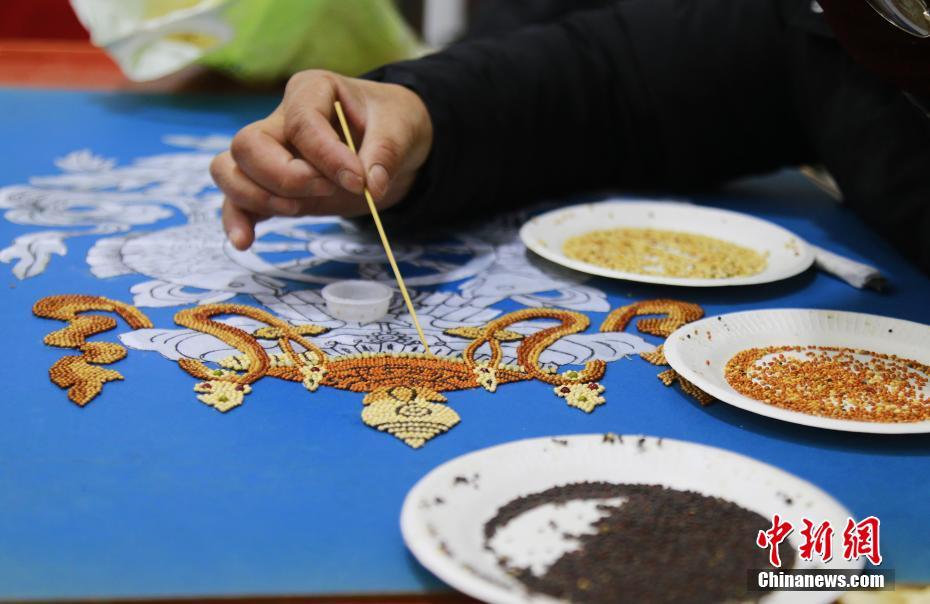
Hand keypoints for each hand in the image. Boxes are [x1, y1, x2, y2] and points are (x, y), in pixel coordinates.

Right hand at [211, 70, 433, 249]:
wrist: (389, 142)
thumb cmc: (390, 124)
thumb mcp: (401, 129)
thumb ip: (386, 153)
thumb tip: (370, 187)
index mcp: (312, 90)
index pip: (301, 122)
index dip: (326, 156)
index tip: (357, 180)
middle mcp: (280, 119)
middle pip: (248, 144)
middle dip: (284, 177)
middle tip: (325, 190)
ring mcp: (270, 153)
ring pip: (229, 169)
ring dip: (258, 197)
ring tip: (298, 210)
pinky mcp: (271, 185)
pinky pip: (237, 200)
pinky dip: (238, 221)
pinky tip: (246, 242)